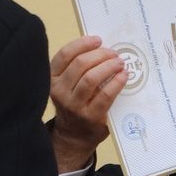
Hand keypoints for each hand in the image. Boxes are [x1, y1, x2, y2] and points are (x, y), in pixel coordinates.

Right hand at [49, 35, 127, 171]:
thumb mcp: (68, 85)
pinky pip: (105, 95)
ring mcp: (74, 105)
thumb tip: (102, 47)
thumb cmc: (75, 104)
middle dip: (100, 55)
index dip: (82, 44)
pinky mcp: (90, 116)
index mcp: (52, 78)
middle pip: (80, 64)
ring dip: (108, 66)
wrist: (74, 135)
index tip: (98, 40)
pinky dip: (116, 82)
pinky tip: (123, 77)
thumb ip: (78, 68)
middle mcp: (59, 91)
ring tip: (119, 63)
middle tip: (113, 53)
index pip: (65, 55)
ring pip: (91, 78)